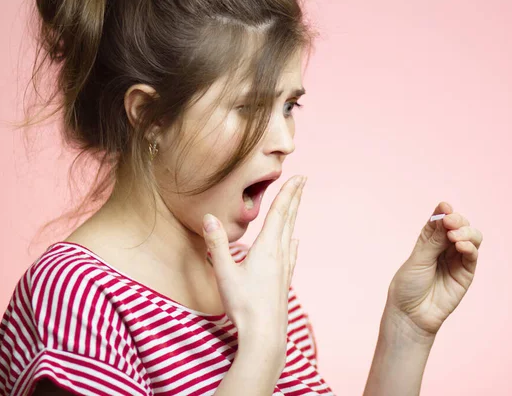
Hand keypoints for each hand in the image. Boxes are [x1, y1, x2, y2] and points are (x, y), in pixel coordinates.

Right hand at [201, 175, 305, 345]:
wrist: (265, 334)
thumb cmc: (243, 304)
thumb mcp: (224, 272)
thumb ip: (217, 244)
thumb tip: (208, 217)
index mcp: (266, 248)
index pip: (279, 213)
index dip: (288, 193)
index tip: (299, 177)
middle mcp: (279, 254)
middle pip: (288, 219)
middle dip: (295, 198)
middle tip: (303, 180)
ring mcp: (283, 267)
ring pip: (289, 234)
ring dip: (293, 216)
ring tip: (297, 204)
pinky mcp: (283, 280)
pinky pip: (290, 253)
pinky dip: (292, 241)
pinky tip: (294, 242)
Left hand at [386, 202, 482, 338]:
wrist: (411, 315)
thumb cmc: (408, 286)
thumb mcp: (419, 259)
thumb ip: (434, 240)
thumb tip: (444, 215)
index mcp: (428, 240)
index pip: (440, 220)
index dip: (444, 212)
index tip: (445, 207)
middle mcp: (444, 248)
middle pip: (459, 226)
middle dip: (457, 221)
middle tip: (450, 223)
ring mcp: (456, 260)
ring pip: (471, 238)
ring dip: (466, 232)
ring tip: (455, 236)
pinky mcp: (466, 273)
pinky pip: (472, 256)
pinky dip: (470, 247)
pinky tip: (461, 245)